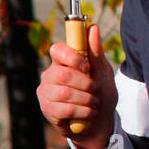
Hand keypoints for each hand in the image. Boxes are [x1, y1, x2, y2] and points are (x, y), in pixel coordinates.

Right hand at [37, 23, 117, 148]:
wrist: (100, 121)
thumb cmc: (100, 93)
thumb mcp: (102, 72)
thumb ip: (96, 52)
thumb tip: (93, 27)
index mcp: (61, 61)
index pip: (57, 50)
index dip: (72, 57)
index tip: (87, 67)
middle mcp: (50, 75)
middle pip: (63, 74)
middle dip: (85, 84)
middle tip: (95, 90)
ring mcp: (46, 93)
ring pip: (64, 93)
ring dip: (86, 99)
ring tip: (94, 103)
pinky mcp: (48, 110)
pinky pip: (65, 109)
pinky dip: (83, 112)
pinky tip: (88, 113)